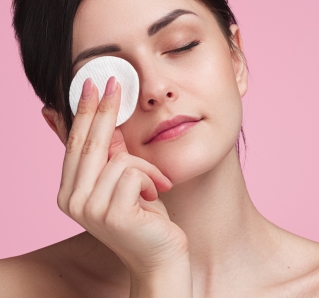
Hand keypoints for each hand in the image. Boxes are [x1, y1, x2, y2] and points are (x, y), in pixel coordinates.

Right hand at [57, 77, 188, 276]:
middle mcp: (71, 200)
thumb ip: (111, 156)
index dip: (84, 113)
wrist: (161, 257)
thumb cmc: (146, 219)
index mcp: (70, 192)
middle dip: (104, 110)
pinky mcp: (112, 214)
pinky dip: (151, 180)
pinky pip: (133, 173)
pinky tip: (157, 197)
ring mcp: (89, 209)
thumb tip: (103, 123)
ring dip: (146, 169)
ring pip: (119, 159)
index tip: (91, 84)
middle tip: (115, 82)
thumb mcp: (126, 183)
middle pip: (90, 144)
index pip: (75, 145)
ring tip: (158, 186)